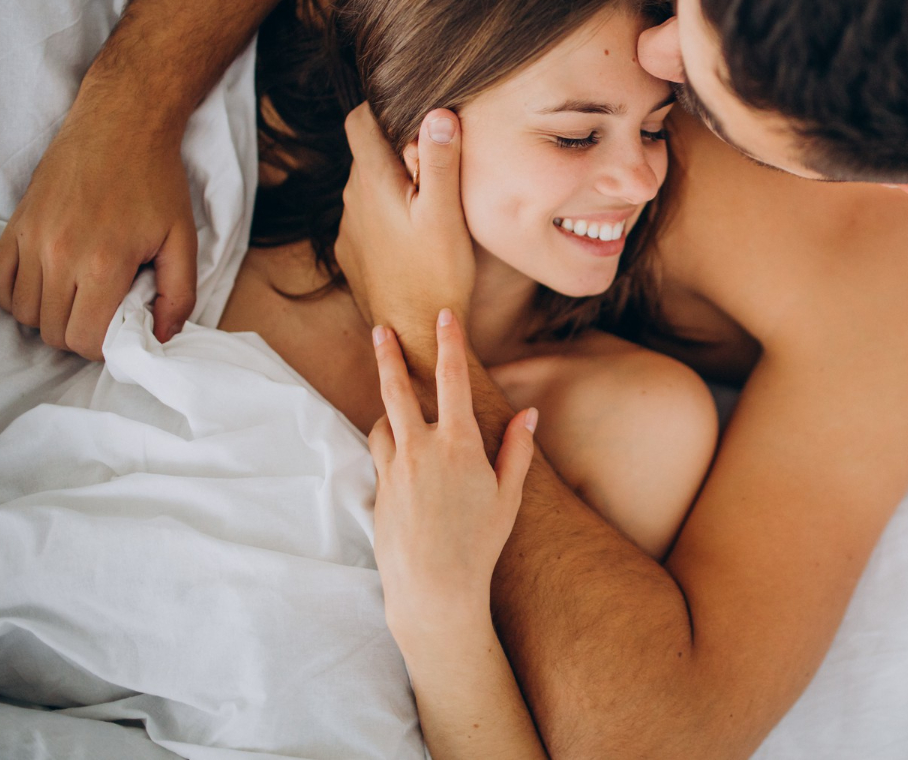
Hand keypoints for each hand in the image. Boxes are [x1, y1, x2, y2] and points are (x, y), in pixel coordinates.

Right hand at [0, 76, 196, 358]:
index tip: (119, 329)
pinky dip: (16, 294)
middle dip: (79, 333)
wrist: (122, 126)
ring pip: (23, 311)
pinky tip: (45, 285)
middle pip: (52, 331)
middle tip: (103, 314)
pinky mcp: (16, 225)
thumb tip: (165, 336)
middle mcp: (59, 256)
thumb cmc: (157, 182)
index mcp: (103, 264)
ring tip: (79, 298)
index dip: (102, 346)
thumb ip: (179, 293)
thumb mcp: (183, 239)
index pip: (83, 339)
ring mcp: (32, 240)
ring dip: (49, 316)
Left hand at [336, 104, 474, 366]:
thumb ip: (439, 160)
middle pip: (367, 155)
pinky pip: (368, 221)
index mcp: (371, 181)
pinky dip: (388, 218)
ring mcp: (349, 230)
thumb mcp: (445, 212)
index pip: (358, 121)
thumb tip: (438, 112)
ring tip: (430, 208)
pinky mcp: (353, 255)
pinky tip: (416, 239)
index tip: (410, 116)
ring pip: (368, 190)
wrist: (412, 334)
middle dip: (396, 153)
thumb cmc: (434, 272)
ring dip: (393, 188)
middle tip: (436, 171)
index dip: (380, 110)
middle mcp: (351, 201)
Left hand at [369, 309, 535, 648]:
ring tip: (398, 411)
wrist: (433, 589)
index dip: (448, 343)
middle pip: (395, 389)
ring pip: (382, 422)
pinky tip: (402, 458)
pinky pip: (380, 455)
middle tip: (381, 329)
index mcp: (459, 444)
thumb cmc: (480, 545)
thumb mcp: (509, 496)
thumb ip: (517, 450)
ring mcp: (394, 469)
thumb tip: (529, 414)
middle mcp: (420, 449)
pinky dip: (388, 446)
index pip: (452, 379)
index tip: (443, 317)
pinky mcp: (378, 489)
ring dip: (389, 411)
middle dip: (388, 354)